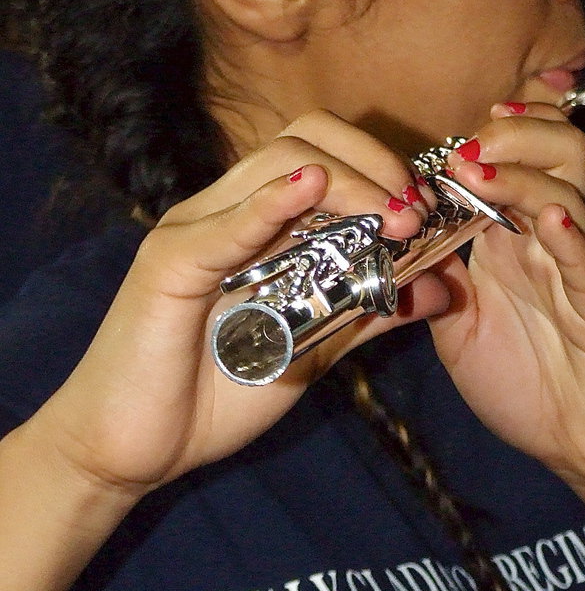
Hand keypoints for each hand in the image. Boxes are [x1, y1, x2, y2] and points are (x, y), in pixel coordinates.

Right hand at [34, 113, 449, 498]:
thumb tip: (444, 289)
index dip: (382, 167)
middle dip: (375, 165)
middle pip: (305, 140)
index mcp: (258, 223)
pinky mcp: (169, 264)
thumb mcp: (313, 348)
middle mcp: (225, 211)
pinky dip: (270, 203)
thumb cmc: (215, 395)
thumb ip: (371, 312)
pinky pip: (225, 225)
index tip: (428, 212)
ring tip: (394, 220)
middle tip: (416, 214)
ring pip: (275, 164)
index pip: (323, 154)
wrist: (133, 450)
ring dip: (349, 183)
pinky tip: (311, 189)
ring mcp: (193, 230)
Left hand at [428, 102, 584, 501]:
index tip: (439, 141)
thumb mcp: (459, 329)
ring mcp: (584, 273)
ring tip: (475, 171)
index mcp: (516, 241)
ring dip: (519, 177)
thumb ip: (433, 283)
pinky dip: (571, 241)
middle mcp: (553, 243)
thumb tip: (396, 238)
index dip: (482, 140)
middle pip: (554, 154)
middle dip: (511, 136)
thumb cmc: (525, 385)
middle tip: (463, 149)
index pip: (512, 162)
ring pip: (567, 197)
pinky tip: (550, 222)